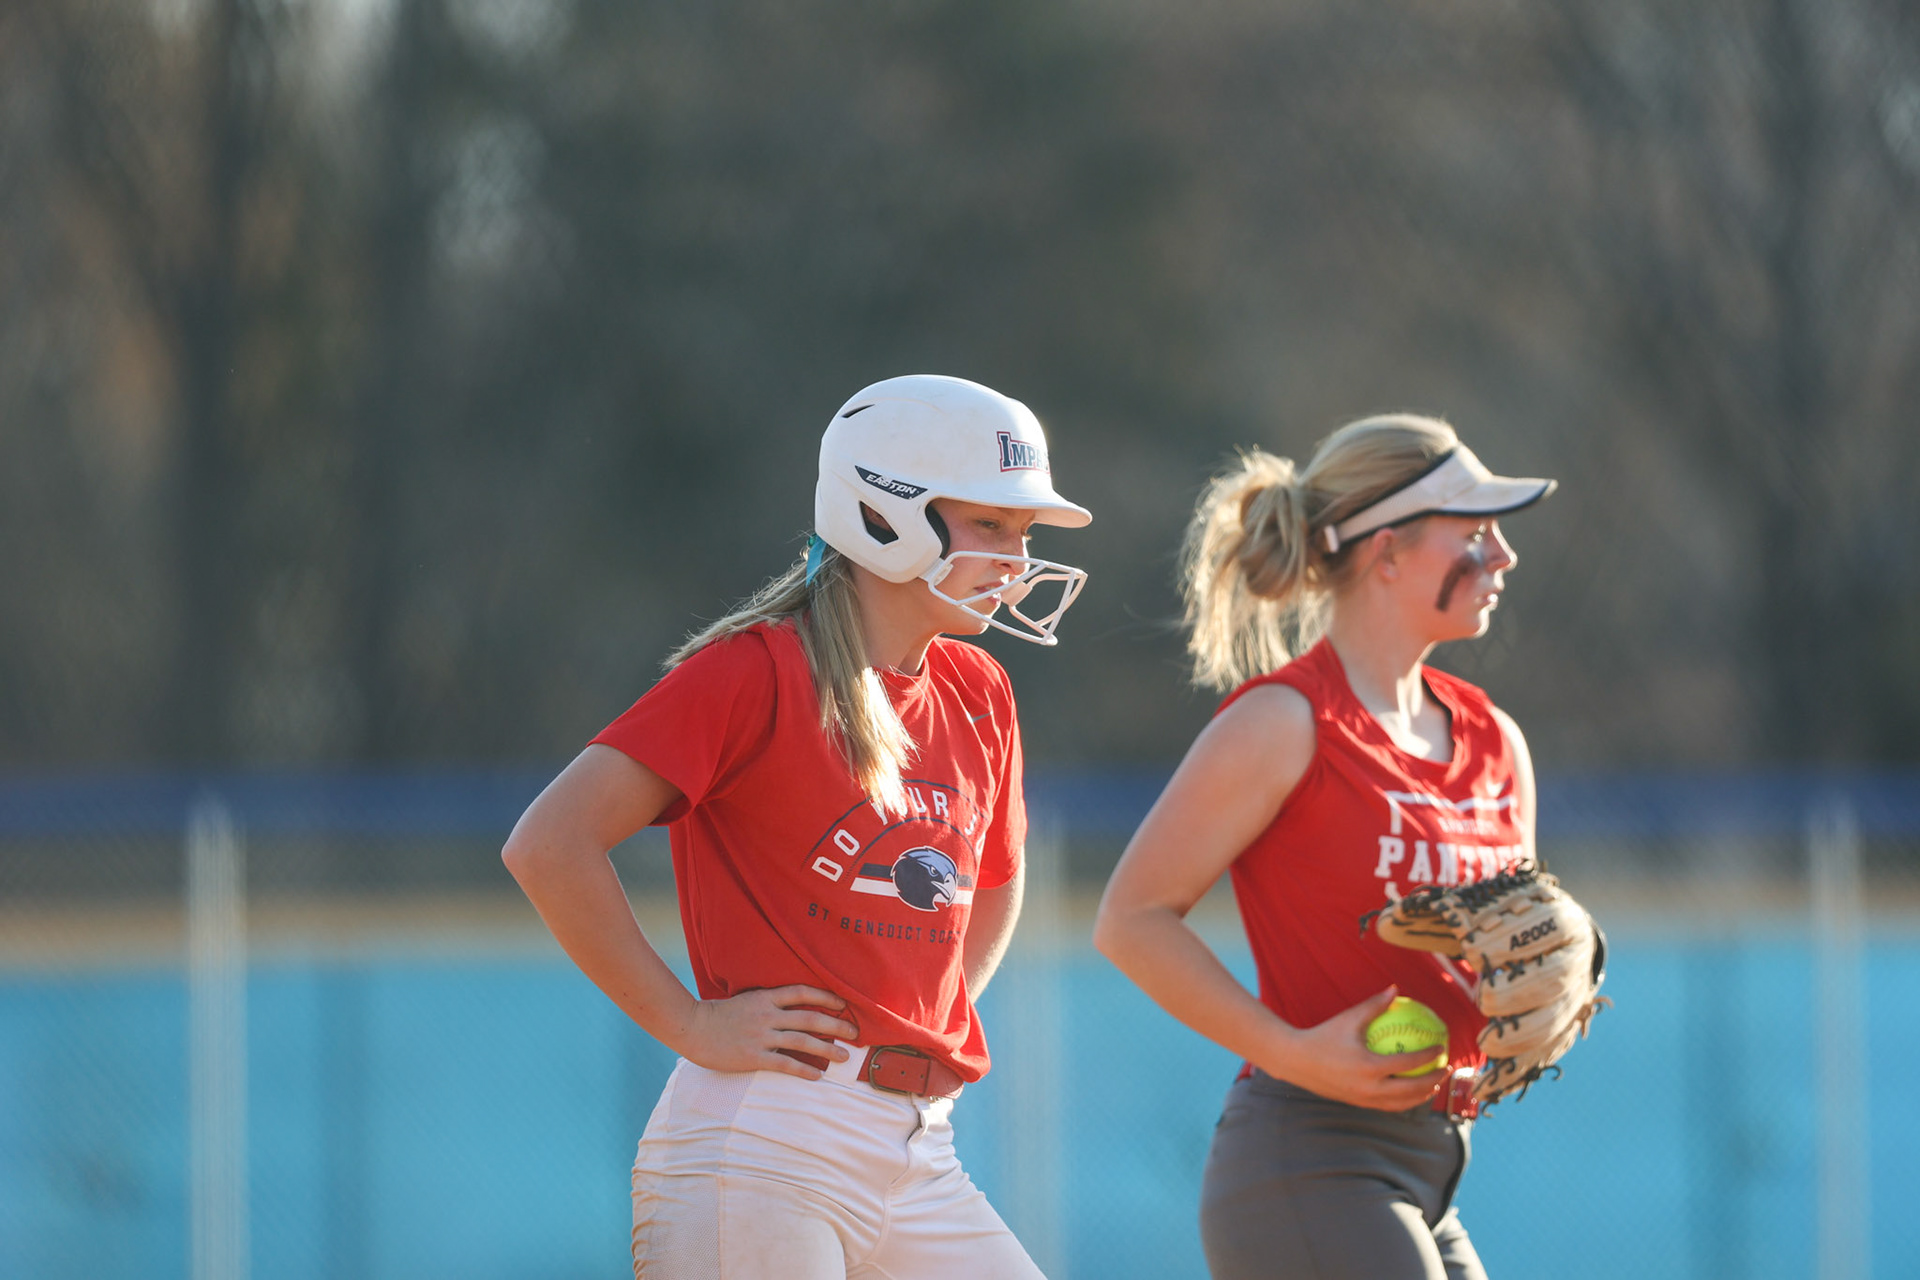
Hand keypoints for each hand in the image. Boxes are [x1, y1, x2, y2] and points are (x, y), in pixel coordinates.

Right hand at [677, 985, 859, 1078]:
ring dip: (827, 1049)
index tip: (844, 1004)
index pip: (803, 993)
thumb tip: (789, 1008)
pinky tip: (818, 1076)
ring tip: (845, 1057)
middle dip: (836, 1025)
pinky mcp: (753, 1057)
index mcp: (765, 998)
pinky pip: (784, 1064)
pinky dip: (803, 1070)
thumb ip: (767, 1003)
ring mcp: (761, 1036)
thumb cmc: (717, 1015)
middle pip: (810, 1018)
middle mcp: (767, 1015)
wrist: (692, 1027)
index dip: (826, 996)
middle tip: (855, 1032)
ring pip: (802, 1041)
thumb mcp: (745, 1000)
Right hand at [1257, 986, 1446, 1110]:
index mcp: (1369, 1067)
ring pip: (1401, 1104)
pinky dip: (1404, 1101)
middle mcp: (1369, 1088)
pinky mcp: (1359, 1104)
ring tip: (1433, 1085)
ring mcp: (1364, 1100)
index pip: (1408, 1063)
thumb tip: (1395, 989)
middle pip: (1411, 1090)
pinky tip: (1410, 1093)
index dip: (1428, 1056)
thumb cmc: (1323, 1036)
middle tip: (1446, 1069)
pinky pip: (1388, 1106)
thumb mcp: (1349, 1018)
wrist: (1296, 1061)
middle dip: (1433, 1081)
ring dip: (1421, 1096)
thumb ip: (1374, 1005)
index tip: (1441, 1047)